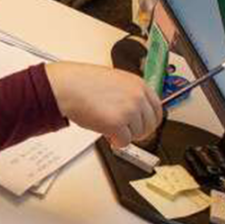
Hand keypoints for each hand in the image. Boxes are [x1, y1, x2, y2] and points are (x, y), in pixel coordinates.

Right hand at [45, 62, 162, 147]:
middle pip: (150, 125)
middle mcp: (137, 96)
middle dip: (138, 131)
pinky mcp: (118, 124)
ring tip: (110, 127)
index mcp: (138, 84)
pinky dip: (117, 142)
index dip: (151, 121)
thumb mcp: (114, 81)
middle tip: (126, 131)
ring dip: (124, 135)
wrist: (67, 86)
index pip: (157, 109)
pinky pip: (125, 142)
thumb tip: (137, 111)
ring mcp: (129, 110)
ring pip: (137, 135)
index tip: (145, 126)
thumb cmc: (82, 82)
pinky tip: (107, 134)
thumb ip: (129, 94)